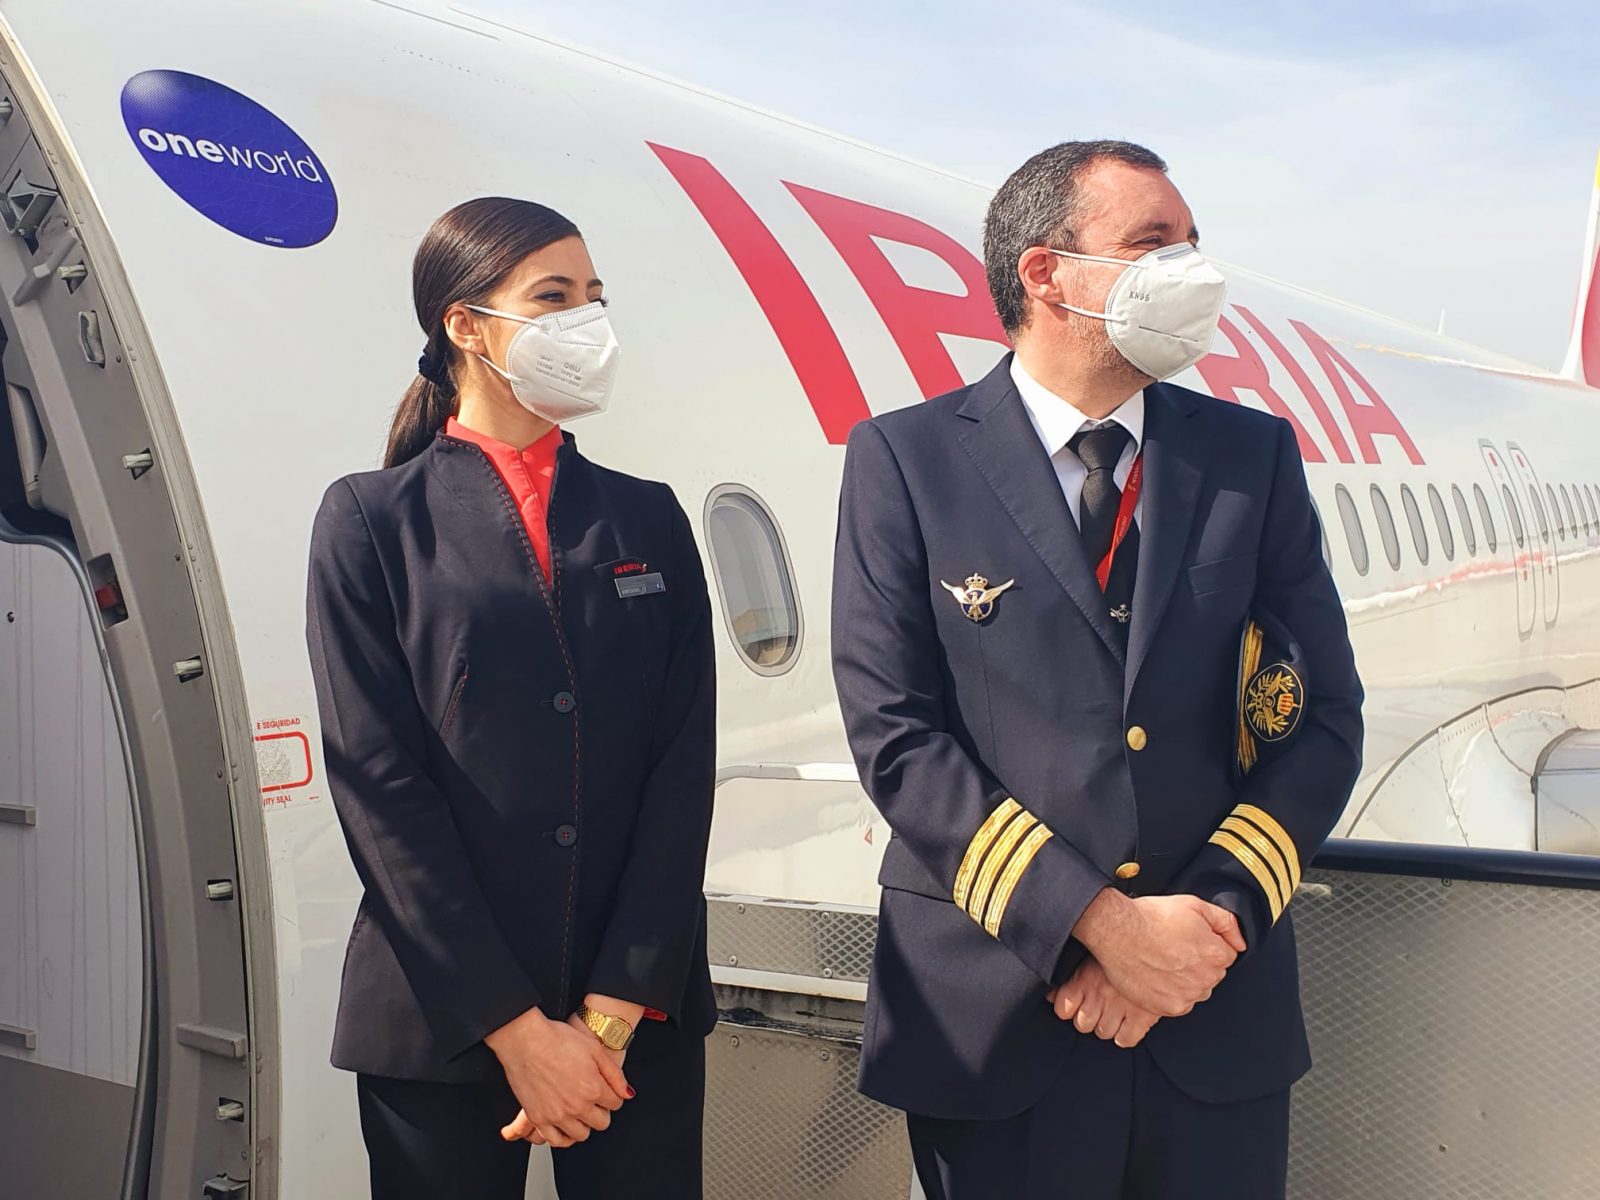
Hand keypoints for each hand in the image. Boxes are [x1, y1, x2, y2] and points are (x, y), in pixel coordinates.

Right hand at [485, 1007, 631, 1147]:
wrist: (525, 1039)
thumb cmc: (557, 1039)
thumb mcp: (594, 1049)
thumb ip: (615, 1075)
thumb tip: (627, 1094)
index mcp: (593, 1088)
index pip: (616, 1104)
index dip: (611, 1095)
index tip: (604, 1089)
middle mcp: (577, 1106)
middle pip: (602, 1122)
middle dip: (601, 1110)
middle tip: (592, 1099)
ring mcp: (557, 1115)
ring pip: (581, 1135)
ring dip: (584, 1124)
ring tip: (578, 1110)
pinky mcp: (538, 1119)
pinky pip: (556, 1140)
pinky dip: (563, 1136)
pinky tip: (564, 1125)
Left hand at [1047, 957, 1160, 1047]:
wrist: (1158, 948)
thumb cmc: (1122, 952)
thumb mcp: (1091, 958)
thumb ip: (1070, 979)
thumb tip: (1050, 997)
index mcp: (1084, 979)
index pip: (1063, 1009)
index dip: (1069, 1009)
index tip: (1078, 1004)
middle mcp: (1099, 995)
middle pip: (1082, 1024)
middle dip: (1089, 1019)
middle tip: (1101, 1007)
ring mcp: (1120, 1007)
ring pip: (1103, 1033)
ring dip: (1108, 1026)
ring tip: (1116, 1013)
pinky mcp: (1142, 1017)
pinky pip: (1126, 1040)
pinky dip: (1126, 1036)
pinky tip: (1129, 1024)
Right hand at [1072, 890, 1245, 1016]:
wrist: (1117, 931)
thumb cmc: (1151, 916)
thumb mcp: (1193, 905)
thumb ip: (1226, 922)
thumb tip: (1240, 942)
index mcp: (1216, 954)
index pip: (1226, 955)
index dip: (1207, 944)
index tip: (1188, 939)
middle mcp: (1205, 978)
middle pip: (1211, 974)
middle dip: (1197, 963)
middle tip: (1173, 948)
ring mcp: (1186, 995)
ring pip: (1195, 990)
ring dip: (1185, 980)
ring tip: (1163, 961)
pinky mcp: (1167, 1007)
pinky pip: (1178, 1003)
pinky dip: (1169, 992)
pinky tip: (1156, 975)